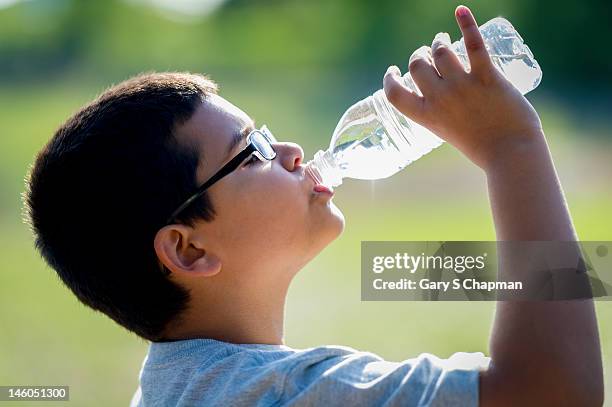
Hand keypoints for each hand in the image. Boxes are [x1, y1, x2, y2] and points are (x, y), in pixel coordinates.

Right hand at [383, 5, 542, 170]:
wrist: (511, 154)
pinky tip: (460, 11)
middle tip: (429, 54)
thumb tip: (446, 96)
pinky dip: (466, 23)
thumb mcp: (451, 134)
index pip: (394, 94)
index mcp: (427, 117)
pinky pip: (473, 44)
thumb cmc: (485, 150)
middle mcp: (440, 99)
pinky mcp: (487, 76)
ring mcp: (462, 86)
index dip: (390, 79)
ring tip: (444, 41)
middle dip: (420, 55)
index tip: (394, 71)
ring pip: (441, 51)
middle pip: (418, 65)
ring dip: (439, 42)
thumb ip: (445, 114)